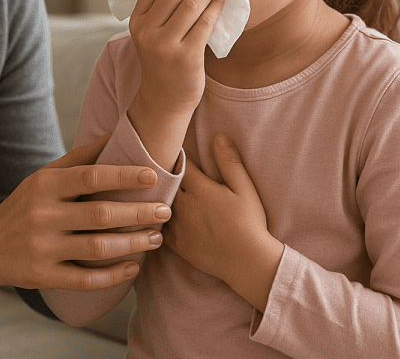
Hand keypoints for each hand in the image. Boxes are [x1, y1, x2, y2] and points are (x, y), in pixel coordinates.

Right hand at [0, 134, 171, 291]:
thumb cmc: (25, 205)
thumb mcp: (44, 176)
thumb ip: (80, 158)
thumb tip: (116, 134)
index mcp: (45, 185)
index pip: (89, 177)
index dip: (123, 176)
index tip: (152, 176)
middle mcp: (43, 215)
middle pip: (99, 214)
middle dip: (137, 213)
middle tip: (165, 211)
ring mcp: (43, 248)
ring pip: (97, 248)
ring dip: (132, 244)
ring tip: (157, 237)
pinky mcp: (44, 276)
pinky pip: (85, 279)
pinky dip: (113, 275)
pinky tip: (133, 268)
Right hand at [130, 0, 223, 117]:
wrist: (164, 98)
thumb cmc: (162, 60)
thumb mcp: (150, 33)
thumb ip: (160, 8)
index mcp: (137, 21)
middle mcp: (148, 32)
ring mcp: (166, 46)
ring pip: (191, 5)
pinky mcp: (186, 57)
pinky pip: (205, 23)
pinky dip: (215, 7)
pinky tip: (221, 1)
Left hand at [163, 134, 283, 311]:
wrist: (250, 263)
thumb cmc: (250, 222)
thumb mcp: (244, 188)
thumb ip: (230, 162)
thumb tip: (218, 136)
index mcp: (199, 189)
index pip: (179, 164)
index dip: (175, 156)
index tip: (170, 149)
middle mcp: (184, 206)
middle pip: (164, 183)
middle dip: (161, 173)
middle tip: (154, 164)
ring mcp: (179, 226)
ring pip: (158, 204)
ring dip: (156, 195)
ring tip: (149, 186)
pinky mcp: (178, 245)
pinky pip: (158, 227)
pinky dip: (154, 218)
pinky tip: (150, 213)